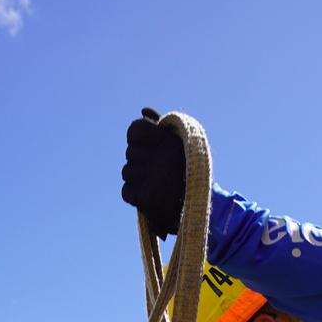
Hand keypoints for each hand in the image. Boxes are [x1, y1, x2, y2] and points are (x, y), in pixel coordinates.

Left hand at [121, 107, 185, 238]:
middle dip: (138, 163)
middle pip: (129, 153)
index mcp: (170, 141)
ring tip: (155, 185)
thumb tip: (143, 110)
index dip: (135, 139)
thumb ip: (161, 128)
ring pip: (126, 172)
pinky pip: (126, 191)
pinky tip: (149, 197)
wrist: (195, 211)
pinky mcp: (147, 197)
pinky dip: (134, 196)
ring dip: (136, 180)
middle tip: (156, 173)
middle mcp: (163, 156)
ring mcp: (155, 177)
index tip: (146, 148)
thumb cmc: (185, 175)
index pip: (134, 130)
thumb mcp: (179, 146)